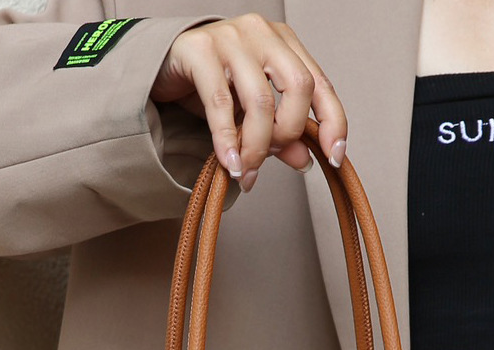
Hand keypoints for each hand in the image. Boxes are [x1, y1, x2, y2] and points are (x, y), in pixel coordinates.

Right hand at [150, 14, 347, 191]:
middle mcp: (262, 34)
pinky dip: (228, 142)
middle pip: (298, 87)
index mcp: (283, 43)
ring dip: (257, 146)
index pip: (321, 83)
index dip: (332, 122)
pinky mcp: (199, 50)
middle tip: (270, 160)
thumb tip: (305, 161)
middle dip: (289, 133)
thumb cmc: (209, 85)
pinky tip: (231, 165)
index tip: (334, 157)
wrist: (160, 67)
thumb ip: (279, 134)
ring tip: (247, 172)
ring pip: (260, 100)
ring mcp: (231, 37)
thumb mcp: (250, 113)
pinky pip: (221, 104)